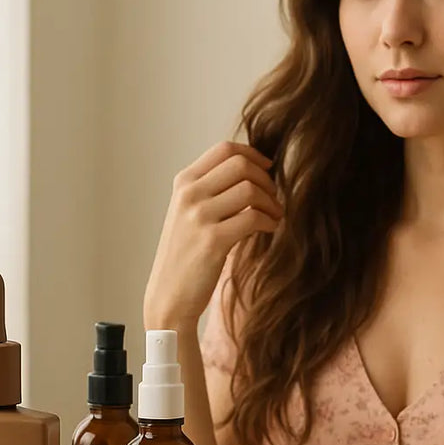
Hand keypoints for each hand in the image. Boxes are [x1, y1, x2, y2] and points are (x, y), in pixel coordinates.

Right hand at [144, 140, 282, 329]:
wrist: (169, 295)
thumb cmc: (187, 254)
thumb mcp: (190, 212)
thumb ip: (213, 189)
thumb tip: (254, 169)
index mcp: (184, 182)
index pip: (224, 149)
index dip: (254, 155)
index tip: (268, 170)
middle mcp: (189, 194)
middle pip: (241, 164)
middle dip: (266, 179)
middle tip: (273, 198)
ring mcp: (198, 216)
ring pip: (250, 189)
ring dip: (271, 202)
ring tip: (274, 216)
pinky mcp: (213, 240)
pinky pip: (253, 217)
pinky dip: (270, 221)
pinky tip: (270, 229)